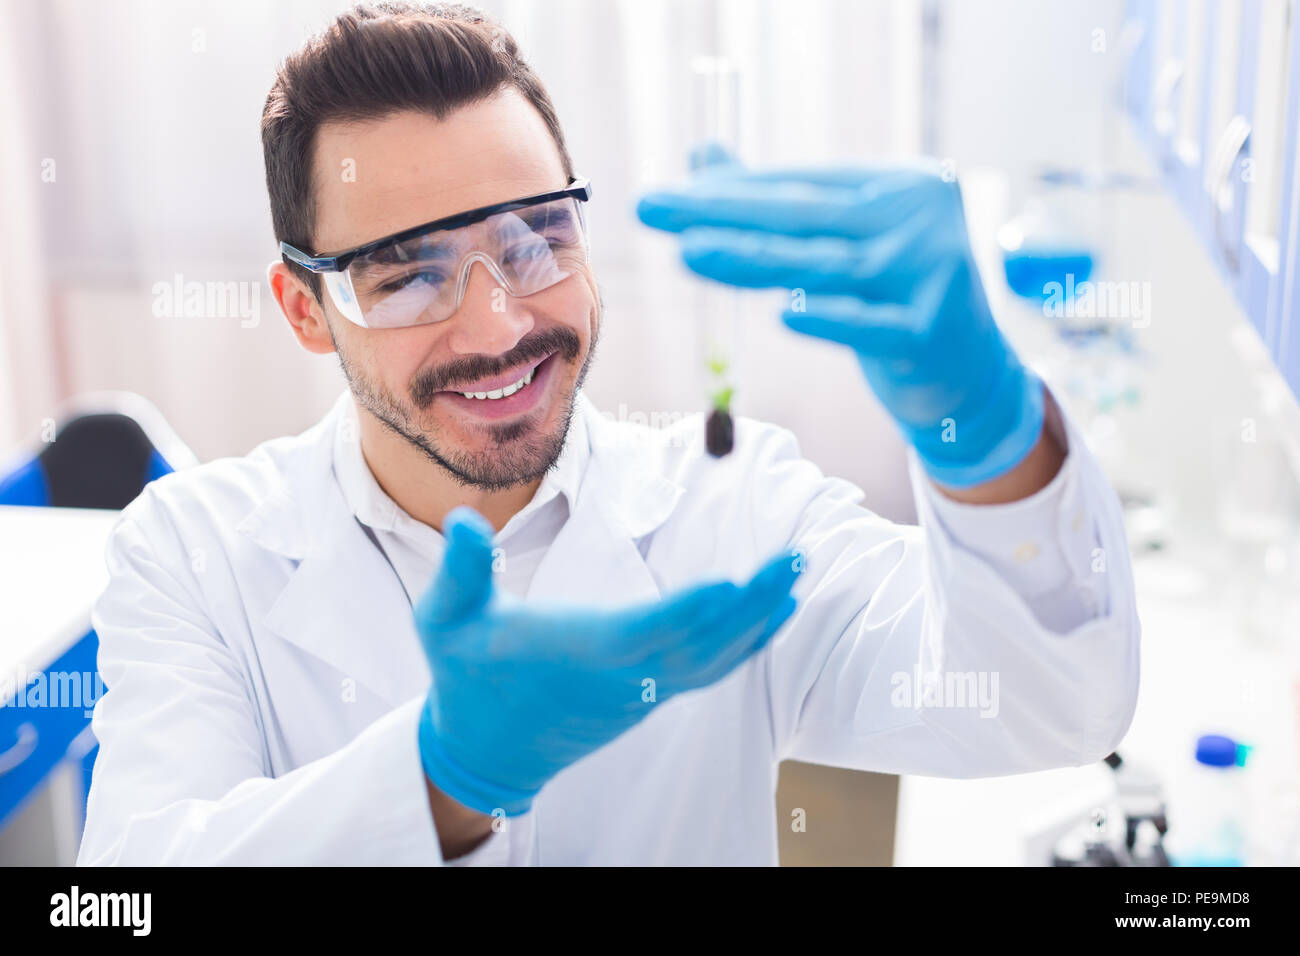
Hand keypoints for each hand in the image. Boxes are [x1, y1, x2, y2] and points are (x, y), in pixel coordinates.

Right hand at [414, 507, 800, 816]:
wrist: (484, 750)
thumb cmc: (466, 676)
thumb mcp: (444, 620)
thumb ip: (458, 570)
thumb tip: (463, 518)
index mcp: (572, 653)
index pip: (639, 634)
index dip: (686, 612)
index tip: (731, 584)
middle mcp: (617, 676)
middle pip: (697, 644)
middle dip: (750, 604)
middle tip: (795, 561)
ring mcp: (639, 689)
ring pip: (712, 659)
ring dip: (758, 619)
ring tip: (795, 576)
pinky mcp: (649, 694)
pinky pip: (708, 670)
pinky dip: (745, 644)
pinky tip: (772, 613)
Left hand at [636, 153, 1043, 487]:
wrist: (971, 379)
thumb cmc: (896, 301)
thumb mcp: (846, 246)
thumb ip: (782, 203)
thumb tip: (703, 157)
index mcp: (901, 185)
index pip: (803, 186)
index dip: (732, 191)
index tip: (669, 194)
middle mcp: (921, 219)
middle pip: (804, 217)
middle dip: (718, 212)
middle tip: (650, 206)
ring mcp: (931, 275)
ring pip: (824, 267)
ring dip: (749, 259)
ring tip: (686, 252)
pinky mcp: (930, 334)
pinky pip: (868, 328)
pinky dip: (827, 321)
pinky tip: (783, 316)